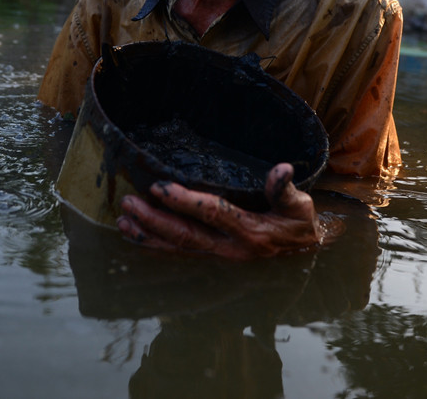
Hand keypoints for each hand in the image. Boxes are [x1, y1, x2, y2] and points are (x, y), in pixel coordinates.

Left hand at [116, 163, 323, 259]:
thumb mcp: (301, 205)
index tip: (160, 187)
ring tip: (123, 221)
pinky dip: (156, 245)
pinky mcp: (212, 256)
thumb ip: (287, 190)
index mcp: (251, 232)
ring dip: (148, 235)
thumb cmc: (299, 223)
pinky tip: (136, 235)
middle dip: (154, 220)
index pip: (212, 213)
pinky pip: (180, 253)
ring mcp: (219, 255)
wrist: (303, 254)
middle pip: (186, 235)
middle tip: (129, 203)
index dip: (184, 201)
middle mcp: (231, 248)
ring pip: (178, 247)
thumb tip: (281, 170)